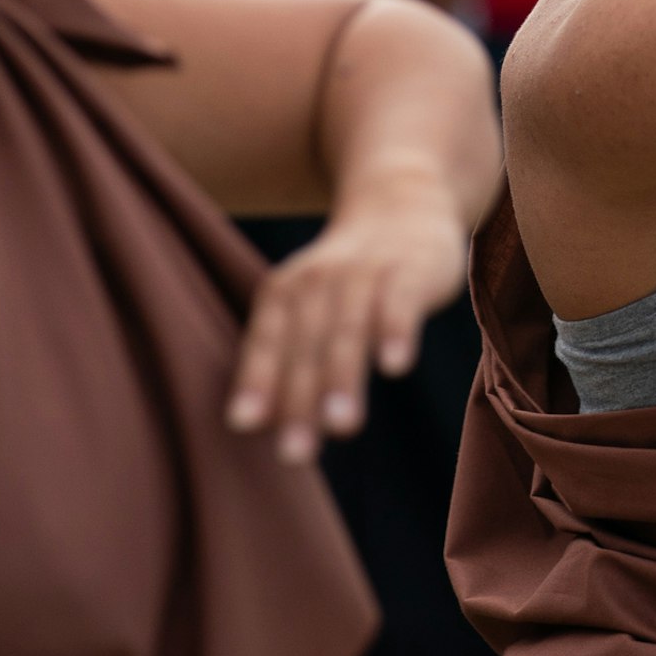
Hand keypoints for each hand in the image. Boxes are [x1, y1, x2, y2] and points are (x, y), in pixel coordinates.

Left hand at [227, 202, 470, 463]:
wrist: (403, 202)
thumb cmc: (349, 278)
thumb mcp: (309, 309)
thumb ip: (286, 361)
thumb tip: (250, 427)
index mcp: (285, 292)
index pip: (268, 341)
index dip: (256, 380)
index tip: (244, 424)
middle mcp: (319, 280)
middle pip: (306, 346)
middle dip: (299, 399)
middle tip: (295, 454)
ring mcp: (366, 273)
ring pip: (349, 329)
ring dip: (343, 377)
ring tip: (342, 427)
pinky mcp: (411, 270)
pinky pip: (400, 303)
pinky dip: (395, 331)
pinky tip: (395, 367)